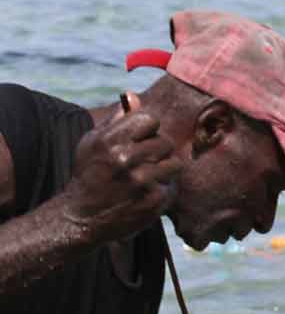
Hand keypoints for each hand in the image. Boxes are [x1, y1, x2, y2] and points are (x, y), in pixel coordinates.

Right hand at [62, 97, 178, 241]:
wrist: (82, 217)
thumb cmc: (89, 175)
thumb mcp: (93, 143)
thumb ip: (116, 121)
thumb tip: (134, 97)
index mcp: (111, 140)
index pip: (150, 119)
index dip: (148, 130)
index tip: (140, 140)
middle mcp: (126, 159)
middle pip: (165, 142)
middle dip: (158, 150)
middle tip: (145, 162)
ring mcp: (142, 181)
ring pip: (174, 163)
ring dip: (164, 169)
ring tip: (148, 176)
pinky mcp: (154, 201)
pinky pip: (173, 186)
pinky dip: (163, 189)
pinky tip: (146, 193)